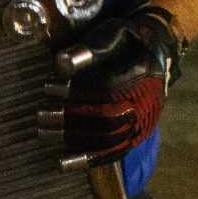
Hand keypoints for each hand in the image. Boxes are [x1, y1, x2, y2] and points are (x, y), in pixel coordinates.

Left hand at [39, 4, 182, 166]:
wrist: (156, 51)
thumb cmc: (129, 41)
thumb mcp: (111, 35)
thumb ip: (89, 51)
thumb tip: (61, 64)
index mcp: (143, 75)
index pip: (106, 90)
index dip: (75, 91)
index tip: (48, 87)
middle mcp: (147, 103)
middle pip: (106, 119)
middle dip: (70, 118)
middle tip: (41, 115)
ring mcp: (143, 123)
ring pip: (107, 140)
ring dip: (72, 139)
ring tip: (43, 132)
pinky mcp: (135, 136)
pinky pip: (112, 154)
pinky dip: (86, 159)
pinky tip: (62, 163)